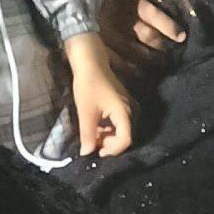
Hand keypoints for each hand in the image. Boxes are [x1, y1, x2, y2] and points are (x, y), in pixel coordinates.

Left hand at [62, 30, 131, 157]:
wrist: (89, 60)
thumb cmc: (88, 84)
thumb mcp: (85, 111)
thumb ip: (88, 134)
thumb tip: (86, 153)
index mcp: (123, 113)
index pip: (125, 139)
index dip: (112, 149)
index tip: (97, 153)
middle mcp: (128, 110)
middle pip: (123, 135)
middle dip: (108, 143)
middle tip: (92, 144)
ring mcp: (124, 105)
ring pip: (118, 128)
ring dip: (106, 135)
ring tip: (90, 134)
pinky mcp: (117, 102)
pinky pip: (115, 120)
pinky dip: (105, 126)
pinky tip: (93, 124)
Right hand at [96, 0, 186, 77]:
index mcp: (129, 3)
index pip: (152, 14)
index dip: (168, 26)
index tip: (181, 37)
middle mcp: (122, 20)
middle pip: (147, 35)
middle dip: (161, 46)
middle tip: (170, 56)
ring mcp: (111, 34)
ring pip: (135, 50)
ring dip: (148, 58)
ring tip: (157, 67)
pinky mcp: (100, 45)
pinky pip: (117, 60)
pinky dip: (129, 66)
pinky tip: (137, 74)